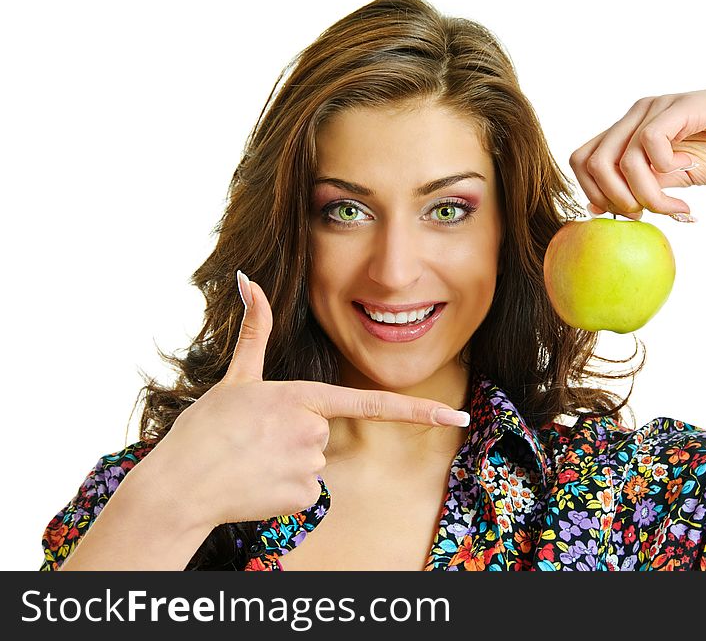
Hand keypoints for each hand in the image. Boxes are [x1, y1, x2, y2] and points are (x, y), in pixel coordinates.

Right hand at [144, 272, 469, 528]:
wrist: (178, 485)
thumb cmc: (205, 429)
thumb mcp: (235, 377)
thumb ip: (255, 330)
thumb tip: (247, 279)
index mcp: (302, 396)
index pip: (373, 403)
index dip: (420, 411)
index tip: (457, 417)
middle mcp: (314, 430)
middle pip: (324, 433)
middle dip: (296, 438)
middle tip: (255, 441)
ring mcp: (310, 465)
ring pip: (315, 463)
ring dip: (288, 464)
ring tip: (252, 461)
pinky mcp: (302, 497)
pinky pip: (307, 491)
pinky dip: (284, 490)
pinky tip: (256, 484)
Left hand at [569, 83, 705, 219]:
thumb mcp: (671, 179)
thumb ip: (638, 188)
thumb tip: (597, 208)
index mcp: (626, 131)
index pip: (581, 161)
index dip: (593, 193)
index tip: (626, 214)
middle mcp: (635, 115)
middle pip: (589, 162)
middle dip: (614, 200)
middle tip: (645, 215)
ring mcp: (655, 108)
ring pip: (620, 160)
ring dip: (646, 195)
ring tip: (675, 207)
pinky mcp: (679, 106)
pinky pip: (649, 143)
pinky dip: (664, 170)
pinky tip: (688, 171)